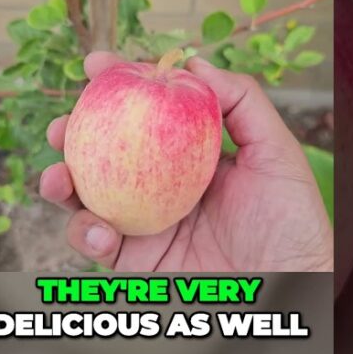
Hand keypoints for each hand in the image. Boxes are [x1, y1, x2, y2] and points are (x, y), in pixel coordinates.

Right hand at [39, 51, 332, 271]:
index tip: (97, 64)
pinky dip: (84, 233)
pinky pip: (96, 243)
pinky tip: (98, 229)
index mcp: (192, 157)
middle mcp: (163, 187)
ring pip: (87, 197)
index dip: (121, 86)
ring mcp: (146, 223)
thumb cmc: (293, 226)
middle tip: (62, 126)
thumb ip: (242, 103)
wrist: (291, 290)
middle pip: (106, 152)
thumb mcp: (277, 154)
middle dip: (75, 133)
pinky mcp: (137, 263)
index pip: (149, 112)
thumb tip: (193, 63)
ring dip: (61, 182)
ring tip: (58, 177)